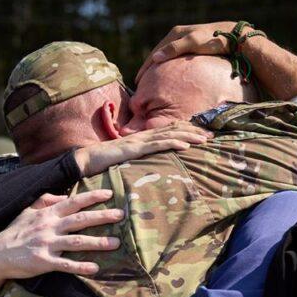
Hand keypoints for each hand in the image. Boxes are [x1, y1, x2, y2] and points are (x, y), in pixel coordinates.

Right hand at [0, 190, 123, 282]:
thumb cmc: (13, 233)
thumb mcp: (26, 211)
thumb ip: (45, 201)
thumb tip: (62, 195)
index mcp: (47, 214)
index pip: (73, 202)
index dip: (92, 197)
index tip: (109, 193)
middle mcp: (49, 227)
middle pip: (80, 219)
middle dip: (102, 216)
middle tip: (121, 215)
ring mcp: (47, 244)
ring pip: (77, 242)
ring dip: (97, 242)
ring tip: (116, 243)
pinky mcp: (43, 262)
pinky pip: (65, 264)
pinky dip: (80, 266)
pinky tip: (95, 268)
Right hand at [73, 123, 211, 176]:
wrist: (86, 160)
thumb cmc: (103, 163)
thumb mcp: (126, 161)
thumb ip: (139, 160)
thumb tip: (151, 166)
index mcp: (142, 138)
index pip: (167, 131)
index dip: (185, 131)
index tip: (202, 135)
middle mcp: (142, 136)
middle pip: (172, 130)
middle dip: (193, 132)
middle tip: (211, 136)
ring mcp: (139, 141)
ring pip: (168, 136)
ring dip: (188, 136)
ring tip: (204, 139)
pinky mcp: (133, 149)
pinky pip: (156, 145)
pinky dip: (172, 144)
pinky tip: (185, 145)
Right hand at [136, 21, 258, 82]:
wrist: (235, 37)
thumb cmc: (214, 40)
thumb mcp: (193, 43)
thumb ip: (174, 49)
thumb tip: (155, 58)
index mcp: (175, 33)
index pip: (155, 52)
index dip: (146, 66)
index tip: (138, 80)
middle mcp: (178, 34)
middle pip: (159, 53)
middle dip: (149, 67)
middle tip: (140, 83)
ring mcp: (185, 39)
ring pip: (166, 55)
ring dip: (157, 67)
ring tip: (151, 79)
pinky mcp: (193, 45)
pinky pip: (175, 56)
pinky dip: (168, 65)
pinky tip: (168, 73)